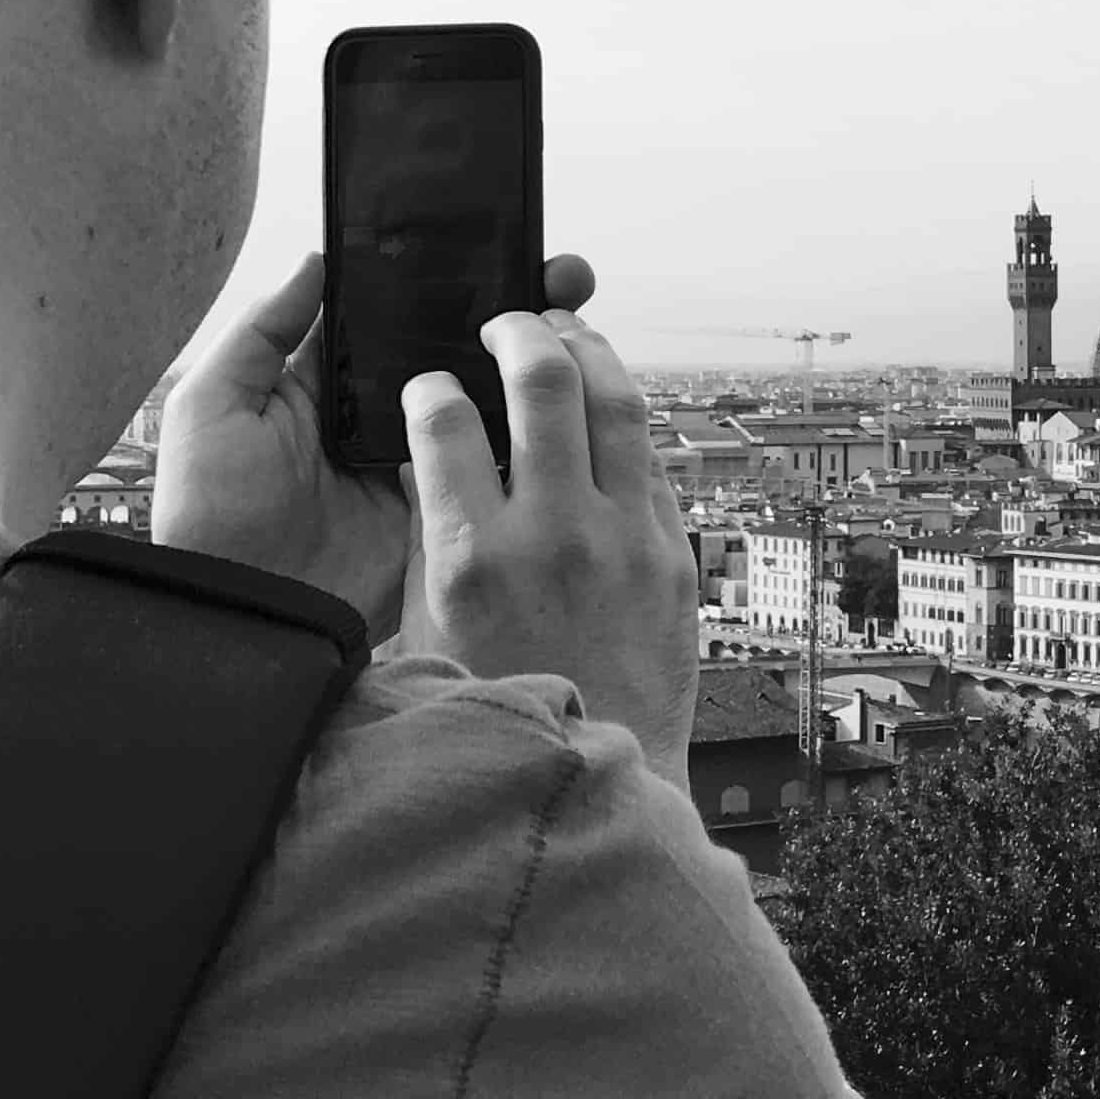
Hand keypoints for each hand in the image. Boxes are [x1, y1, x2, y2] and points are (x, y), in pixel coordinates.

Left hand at [151, 248, 599, 633]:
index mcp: (327, 381)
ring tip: (574, 321)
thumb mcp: (212, 404)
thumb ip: (263, 331)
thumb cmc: (208, 510)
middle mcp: (378, 414)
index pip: (394, 315)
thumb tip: (317, 260)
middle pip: (450, 349)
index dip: (441, 278)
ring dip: (529, 365)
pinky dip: (528, 436)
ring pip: (483, 401)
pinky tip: (568, 395)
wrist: (240, 612)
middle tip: (559, 272)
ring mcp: (416, 462)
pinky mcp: (443, 508)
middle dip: (506, 311)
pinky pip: (491, 465)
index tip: (493, 237)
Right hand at [405, 307, 699, 785]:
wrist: (599, 776)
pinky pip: (653, 462)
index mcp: (472, 559)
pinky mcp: (675, 556)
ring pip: (617, 403)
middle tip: (506, 322)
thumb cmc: (501, 706)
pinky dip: (626, 423)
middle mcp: (554, 536)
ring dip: (588, 350)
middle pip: (543, 384)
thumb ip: (429, 538)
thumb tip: (424, 460)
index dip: (430, 384)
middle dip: (519, 331)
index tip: (429, 382)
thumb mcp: (433, 630)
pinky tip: (607, 409)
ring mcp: (626, 542)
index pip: (442, 423)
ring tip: (565, 330)